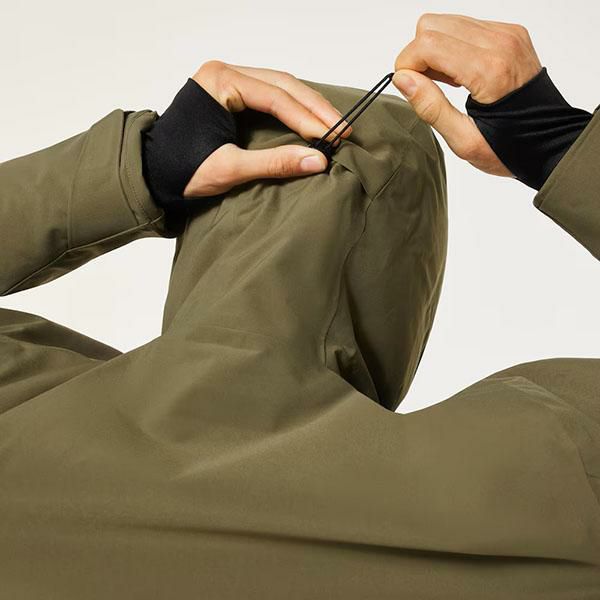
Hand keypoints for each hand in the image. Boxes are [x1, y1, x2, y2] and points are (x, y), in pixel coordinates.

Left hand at [183, 61, 351, 197]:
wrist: (152, 175)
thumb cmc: (181, 169)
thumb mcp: (229, 168)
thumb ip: (274, 163)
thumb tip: (318, 161)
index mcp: (219, 82)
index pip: (275, 96)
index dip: (308, 118)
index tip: (333, 137)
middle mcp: (224, 73)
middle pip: (282, 84)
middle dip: (314, 108)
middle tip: (342, 129)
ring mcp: (227, 81)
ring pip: (279, 87)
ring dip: (307, 106)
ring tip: (332, 126)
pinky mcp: (230, 95)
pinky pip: (270, 96)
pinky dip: (292, 110)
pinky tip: (310, 122)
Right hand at [393, 13, 541, 175]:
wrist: (549, 141)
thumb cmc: (509, 147)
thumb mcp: (464, 141)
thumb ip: (431, 108)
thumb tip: (403, 79)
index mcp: (489, 71)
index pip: (427, 45)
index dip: (407, 66)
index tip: (410, 89)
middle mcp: (499, 43)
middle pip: (431, 26)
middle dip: (418, 56)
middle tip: (427, 88)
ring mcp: (506, 34)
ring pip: (444, 22)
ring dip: (433, 51)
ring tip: (444, 83)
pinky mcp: (509, 32)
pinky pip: (463, 26)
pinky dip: (450, 47)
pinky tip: (459, 75)